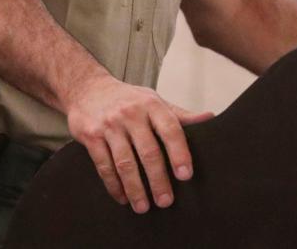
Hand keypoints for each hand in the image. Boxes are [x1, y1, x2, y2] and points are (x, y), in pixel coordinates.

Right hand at [65, 74, 213, 212]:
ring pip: (125, 163)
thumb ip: (179, 114)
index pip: (170, 129)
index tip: (185, 175)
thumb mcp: (154, 101)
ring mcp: (110, 125)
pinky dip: (114, 185)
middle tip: (166, 201)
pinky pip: (104, 166)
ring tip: (143, 207)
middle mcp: (131, 114)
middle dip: (158, 180)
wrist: (87, 88)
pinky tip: (122, 197)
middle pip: (148, 151)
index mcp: (151, 105)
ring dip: (135, 188)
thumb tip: (209, 118)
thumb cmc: (128, 99)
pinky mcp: (91, 136)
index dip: (179, 153)